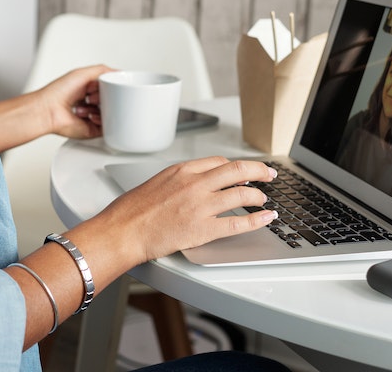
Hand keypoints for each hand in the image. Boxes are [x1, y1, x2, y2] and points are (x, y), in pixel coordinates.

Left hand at [34, 64, 111, 139]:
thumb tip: (119, 73)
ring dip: (101, 107)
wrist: (48, 110)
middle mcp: (90, 103)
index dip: (109, 85)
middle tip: (94, 95)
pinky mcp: (92, 129)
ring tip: (88, 103)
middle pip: (111, 100)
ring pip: (110, 113)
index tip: (106, 85)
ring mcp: (91, 116)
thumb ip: (103, 70)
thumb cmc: (57, 92)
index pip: (108, 87)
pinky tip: (90, 115)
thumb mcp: (82, 73)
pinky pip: (107, 127)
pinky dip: (101, 120)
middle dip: (105, 96)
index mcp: (88, 89)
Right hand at [96, 156, 278, 263]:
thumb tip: (194, 185)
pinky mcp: (204, 229)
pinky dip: (258, 220)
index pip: (219, 162)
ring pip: (243, 194)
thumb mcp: (156, 183)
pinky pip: (239, 223)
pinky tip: (266, 218)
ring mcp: (201, 206)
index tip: (244, 170)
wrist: (122, 230)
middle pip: (238, 170)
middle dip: (259, 171)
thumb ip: (178, 181)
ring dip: (259, 196)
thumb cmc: (131, 210)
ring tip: (264, 201)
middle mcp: (195, 184)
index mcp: (182, 170)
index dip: (236, 166)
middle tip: (269, 175)